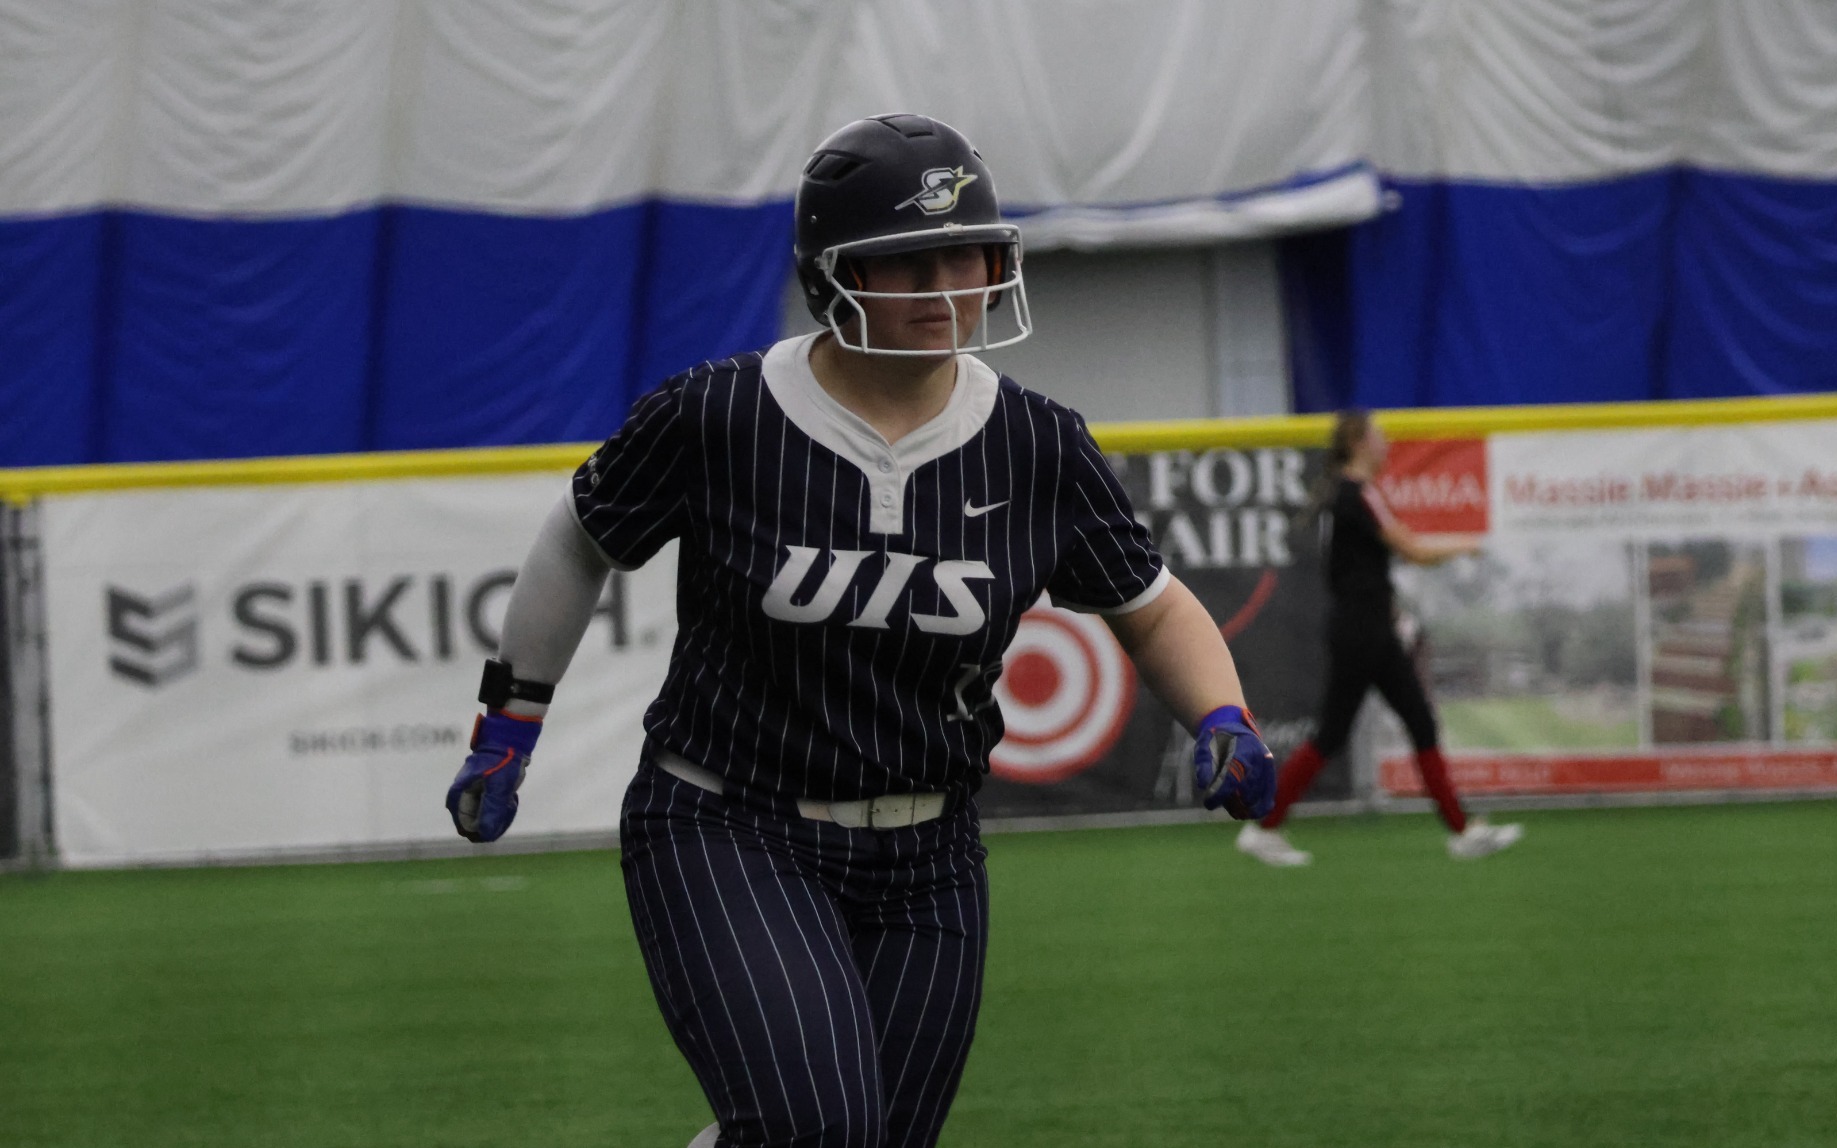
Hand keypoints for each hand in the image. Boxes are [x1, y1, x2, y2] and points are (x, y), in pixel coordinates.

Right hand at [446, 710, 541, 841]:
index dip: (484, 831)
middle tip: (507, 806)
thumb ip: (492, 810)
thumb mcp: (499, 787)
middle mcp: (461, 798)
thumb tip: (486, 835)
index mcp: (458, 797)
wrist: (509, 740)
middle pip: (475, 825)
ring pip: (484, 819)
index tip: (500, 819)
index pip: (466, 828)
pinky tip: (510, 798)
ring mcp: (472, 795)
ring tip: (509, 800)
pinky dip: (501, 808)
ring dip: (499, 815)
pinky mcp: (482, 793)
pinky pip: (490, 810)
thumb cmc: (502, 761)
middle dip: (494, 822)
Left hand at [1192, 705, 1275, 819]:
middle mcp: (1258, 757)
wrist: (1234, 729)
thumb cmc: (1216, 740)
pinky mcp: (1271, 772)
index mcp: (1241, 749)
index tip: (1209, 804)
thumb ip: (1204, 765)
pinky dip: (1262, 806)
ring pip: (1258, 794)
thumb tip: (1204, 785)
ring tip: (1235, 812)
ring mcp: (1267, 765)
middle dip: (1233, 802)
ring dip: (1245, 807)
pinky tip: (1252, 813)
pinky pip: (1269, 792)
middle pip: (1247, 789)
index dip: (1220, 793)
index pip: (1232, 777)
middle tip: (1220, 804)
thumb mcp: (1204, 747)